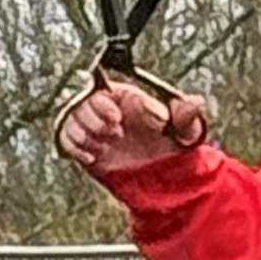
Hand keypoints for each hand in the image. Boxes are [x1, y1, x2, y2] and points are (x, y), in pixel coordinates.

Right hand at [57, 77, 208, 176]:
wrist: (157, 171)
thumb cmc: (171, 143)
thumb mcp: (184, 130)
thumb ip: (187, 116)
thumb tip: (195, 101)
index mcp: (127, 96)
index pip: (105, 88)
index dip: (106, 104)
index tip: (118, 119)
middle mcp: (107, 106)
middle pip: (82, 101)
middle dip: (93, 118)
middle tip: (113, 133)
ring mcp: (93, 124)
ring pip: (71, 118)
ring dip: (84, 133)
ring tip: (103, 145)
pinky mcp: (84, 142)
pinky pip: (65, 137)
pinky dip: (74, 146)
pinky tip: (93, 156)